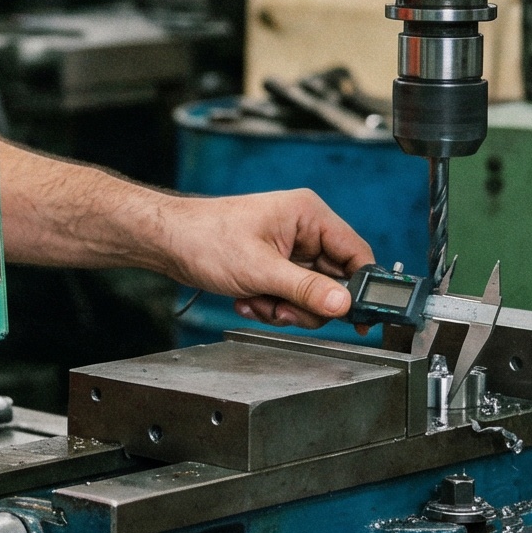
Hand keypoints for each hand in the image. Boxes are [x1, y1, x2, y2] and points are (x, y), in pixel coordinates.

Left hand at [153, 189, 374, 327]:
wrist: (168, 243)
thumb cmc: (206, 238)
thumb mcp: (261, 270)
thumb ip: (306, 289)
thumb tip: (344, 305)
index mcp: (309, 215)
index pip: (357, 253)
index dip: (362, 288)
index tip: (361, 317)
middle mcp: (304, 230)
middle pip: (335, 281)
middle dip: (307, 304)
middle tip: (283, 310)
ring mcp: (289, 249)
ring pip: (311, 294)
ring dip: (285, 307)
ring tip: (258, 301)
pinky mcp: (275, 266)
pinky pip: (290, 296)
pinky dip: (271, 305)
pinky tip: (248, 299)